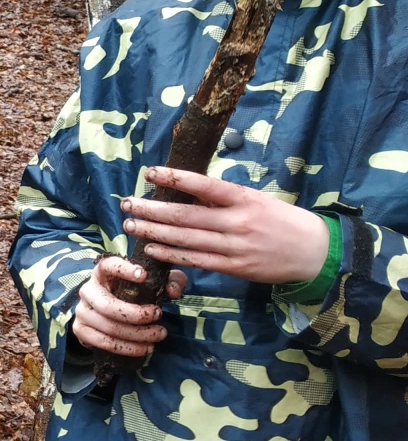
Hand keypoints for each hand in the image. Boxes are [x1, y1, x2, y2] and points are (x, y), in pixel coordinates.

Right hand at [73, 255, 187, 356]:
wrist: (105, 313)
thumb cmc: (132, 293)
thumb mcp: (153, 283)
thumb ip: (170, 281)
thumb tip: (173, 291)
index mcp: (102, 273)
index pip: (108, 265)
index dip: (123, 269)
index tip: (144, 275)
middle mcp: (88, 290)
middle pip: (108, 306)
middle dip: (137, 315)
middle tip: (159, 315)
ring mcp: (82, 311)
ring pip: (110, 327)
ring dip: (138, 334)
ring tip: (159, 334)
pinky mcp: (81, 330)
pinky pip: (104, 343)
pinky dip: (128, 348)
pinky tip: (146, 348)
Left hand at [122, 167, 328, 284]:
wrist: (314, 252)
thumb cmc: (281, 220)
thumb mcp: (256, 200)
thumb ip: (223, 197)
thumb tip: (185, 188)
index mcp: (244, 199)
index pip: (204, 185)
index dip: (175, 178)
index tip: (150, 172)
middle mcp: (238, 221)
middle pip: (186, 214)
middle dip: (152, 209)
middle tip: (127, 203)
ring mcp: (235, 246)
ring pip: (186, 238)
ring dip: (154, 231)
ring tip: (131, 224)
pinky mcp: (234, 267)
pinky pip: (197, 260)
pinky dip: (171, 254)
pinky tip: (151, 247)